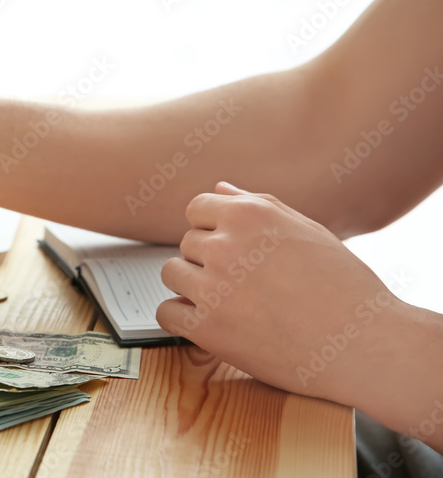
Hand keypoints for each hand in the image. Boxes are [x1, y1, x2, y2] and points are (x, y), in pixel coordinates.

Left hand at [156, 181, 410, 407]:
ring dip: (194, 287)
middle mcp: (225, 246)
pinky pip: (166, 313)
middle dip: (209, 260)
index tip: (232, 250)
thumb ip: (257, 205)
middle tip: (246, 283)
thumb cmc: (343, 286)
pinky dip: (182, 319)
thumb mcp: (307, 230)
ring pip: (172, 274)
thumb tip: (219, 189)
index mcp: (248, 215)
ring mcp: (213, 288)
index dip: (213, 229)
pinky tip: (210, 323)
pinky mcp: (207, 328)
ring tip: (232, 303)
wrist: (365, 344)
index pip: (197, 209)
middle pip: (187, 243)